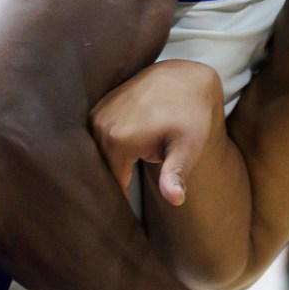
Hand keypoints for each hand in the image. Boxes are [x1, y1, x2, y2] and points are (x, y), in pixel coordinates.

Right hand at [92, 59, 223, 205]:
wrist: (186, 79)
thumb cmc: (191, 117)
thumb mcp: (188, 147)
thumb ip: (175, 174)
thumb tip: (176, 199)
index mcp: (117, 140)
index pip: (112, 183)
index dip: (123, 199)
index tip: (133, 210)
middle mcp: (100, 126)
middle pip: (102, 168)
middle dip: (115, 182)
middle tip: (134, 191)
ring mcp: (96, 114)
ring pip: (98, 153)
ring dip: (111, 164)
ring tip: (136, 166)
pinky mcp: (98, 107)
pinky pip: (97, 138)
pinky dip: (109, 148)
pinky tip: (130, 150)